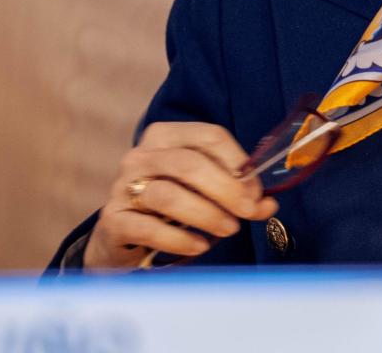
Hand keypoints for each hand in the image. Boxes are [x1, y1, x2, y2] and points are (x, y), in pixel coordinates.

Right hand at [83, 121, 278, 269]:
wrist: (123, 236)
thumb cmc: (172, 206)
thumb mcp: (204, 191)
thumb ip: (237, 193)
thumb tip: (268, 204)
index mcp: (166, 136)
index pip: (209, 136)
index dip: (238, 162)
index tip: (257, 191)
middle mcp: (141, 156)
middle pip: (189, 164)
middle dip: (226, 189)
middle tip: (248, 211)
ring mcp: (122, 187)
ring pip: (167, 195)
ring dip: (206, 213)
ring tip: (229, 229)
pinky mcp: (113, 220)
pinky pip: (147, 227)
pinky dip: (178, 238)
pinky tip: (199, 245)